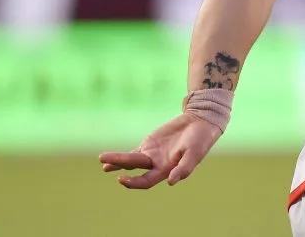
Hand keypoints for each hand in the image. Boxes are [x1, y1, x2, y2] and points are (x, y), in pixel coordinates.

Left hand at [99, 114, 221, 188]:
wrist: (200, 123)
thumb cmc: (201, 140)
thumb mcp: (195, 153)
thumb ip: (184, 168)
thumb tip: (170, 182)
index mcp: (167, 170)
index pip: (146, 181)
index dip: (134, 183)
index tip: (121, 179)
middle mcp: (157, 166)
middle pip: (136, 169)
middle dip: (121, 167)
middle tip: (106, 166)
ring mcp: (152, 155)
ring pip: (131, 161)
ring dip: (118, 162)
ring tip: (103, 163)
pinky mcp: (150, 145)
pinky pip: (132, 153)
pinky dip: (121, 157)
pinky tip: (108, 161)